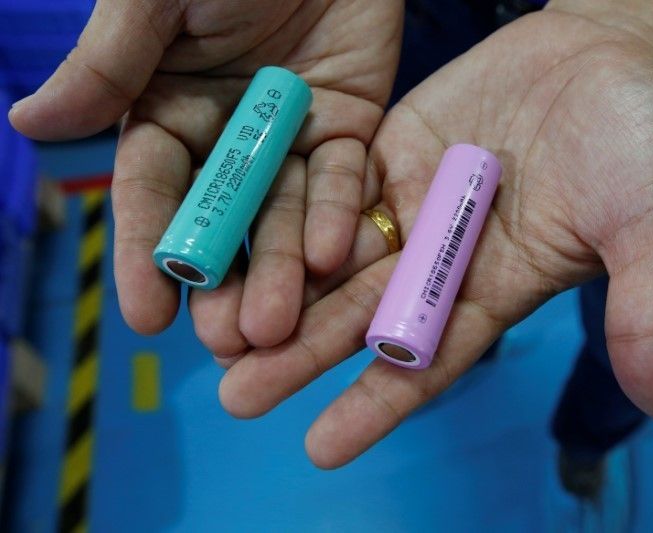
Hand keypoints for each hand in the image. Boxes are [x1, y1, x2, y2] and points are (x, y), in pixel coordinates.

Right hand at [8, 0, 403, 352]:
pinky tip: (328, 257)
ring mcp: (290, 136)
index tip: (147, 315)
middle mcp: (228, 136)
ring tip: (277, 327)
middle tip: (226, 341)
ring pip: (283, 215)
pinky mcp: (347, 126)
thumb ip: (107, 64)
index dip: (147, 253)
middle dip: (223, 282)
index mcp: (166, 109)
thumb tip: (27, 124)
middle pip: (224, 222)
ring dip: (280, 271)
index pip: (153, 192)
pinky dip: (334, 214)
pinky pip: (341, 178)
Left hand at [218, 10, 652, 467]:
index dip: (377, 404)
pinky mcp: (388, 149)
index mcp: (495, 290)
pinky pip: (329, 183)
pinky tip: (239, 238)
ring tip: (216, 330)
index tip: (320, 445)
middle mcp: (442, 258)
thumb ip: (644, 312)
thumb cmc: (642, 142)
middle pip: (361, 317)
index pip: (428, 361)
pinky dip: (287, 212)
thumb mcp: (652, 227)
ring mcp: (411, 203)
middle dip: (302, 355)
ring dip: (280, 291)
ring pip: (333, 257)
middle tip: (236, 395)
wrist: (610, 51)